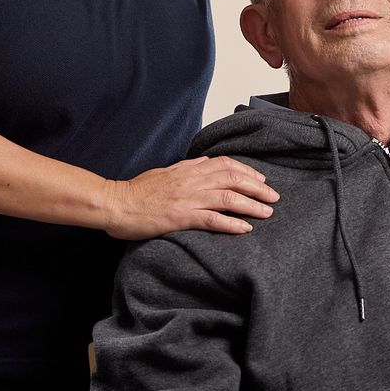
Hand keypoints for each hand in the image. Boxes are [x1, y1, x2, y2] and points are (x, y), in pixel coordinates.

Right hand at [105, 156, 279, 239]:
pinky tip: (245, 229)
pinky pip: (213, 219)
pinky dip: (232, 223)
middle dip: (258, 188)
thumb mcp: (166, 172)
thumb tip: (206, 162)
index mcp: (189, 169)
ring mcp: (188, 198)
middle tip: (274, 197)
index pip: (226, 164)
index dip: (248, 171)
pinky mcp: (181, 217)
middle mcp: (192, 180)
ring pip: (229, 198)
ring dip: (252, 205)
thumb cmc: (138, 191)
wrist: (115, 203)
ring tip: (267, 213)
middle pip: (234, 179)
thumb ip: (188, 167)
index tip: (261, 179)